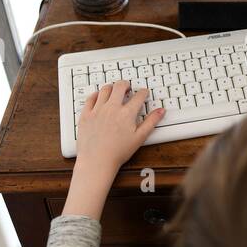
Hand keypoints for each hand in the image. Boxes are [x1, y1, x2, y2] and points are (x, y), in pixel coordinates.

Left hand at [63, 81, 162, 217]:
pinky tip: (99, 96)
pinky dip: (96, 94)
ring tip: (114, 90)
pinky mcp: (86, 115)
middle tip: (128, 87)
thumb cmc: (118, 152)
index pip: (139, 96)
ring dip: (111, 87)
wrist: (97, 161)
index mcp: (127, 113)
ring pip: (105, 89)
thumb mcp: (140, 138)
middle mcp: (112, 108)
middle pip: (120, 86)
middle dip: (126, 84)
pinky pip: (90, 98)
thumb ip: (151, 122)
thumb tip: (161, 111)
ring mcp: (97, 110)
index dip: (143, 92)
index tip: (144, 92)